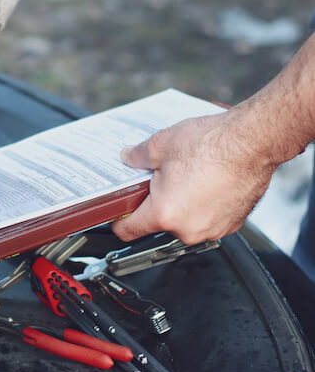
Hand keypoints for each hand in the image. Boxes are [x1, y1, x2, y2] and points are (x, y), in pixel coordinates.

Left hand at [111, 112, 276, 244]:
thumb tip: (128, 158)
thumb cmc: (214, 144)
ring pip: (184, 221)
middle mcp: (188, 229)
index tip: (117, 212)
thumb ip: (136, 157)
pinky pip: (206, 218)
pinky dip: (202, 205)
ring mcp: (212, 229)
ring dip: (180, 204)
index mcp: (165, 214)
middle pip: (158, 223)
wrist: (254, 141)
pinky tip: (204, 182)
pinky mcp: (232, 224)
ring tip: (186, 177)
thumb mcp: (160, 144)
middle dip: (154, 202)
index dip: (118, 219)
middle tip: (158, 179)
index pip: (127, 231)